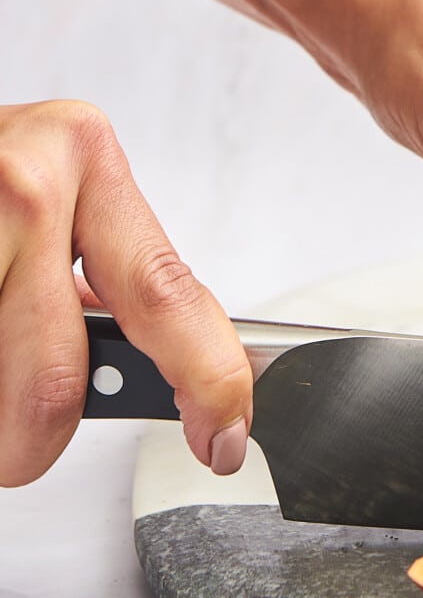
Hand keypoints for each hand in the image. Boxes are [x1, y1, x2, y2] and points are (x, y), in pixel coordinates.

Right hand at [0, 100, 251, 485]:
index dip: (205, 379)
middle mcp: (26, 186)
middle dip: (35, 438)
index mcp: (84, 159)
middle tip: (27, 437)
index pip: (165, 295)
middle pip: (53, 381)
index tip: (224, 431)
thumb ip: (103, 268)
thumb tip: (165, 364)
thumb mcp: (49, 190)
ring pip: (1, 398)